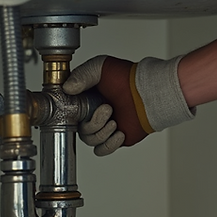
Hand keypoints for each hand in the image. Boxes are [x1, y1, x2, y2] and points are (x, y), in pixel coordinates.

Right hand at [64, 55, 194, 155]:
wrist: (148, 93)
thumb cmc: (127, 77)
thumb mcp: (101, 67)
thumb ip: (82, 74)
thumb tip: (67, 88)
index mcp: (85, 97)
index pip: (68, 110)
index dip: (71, 112)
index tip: (80, 108)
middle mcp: (92, 112)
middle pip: (79, 129)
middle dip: (94, 123)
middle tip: (107, 109)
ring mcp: (102, 126)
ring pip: (89, 140)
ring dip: (101, 133)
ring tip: (115, 122)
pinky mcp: (114, 137)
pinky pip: (101, 150)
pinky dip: (109, 144)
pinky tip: (120, 133)